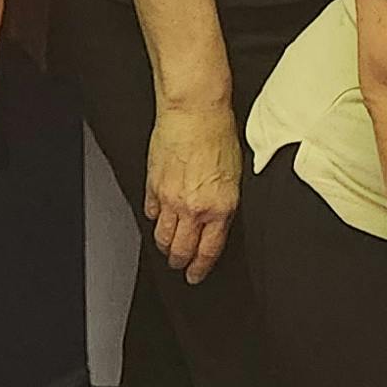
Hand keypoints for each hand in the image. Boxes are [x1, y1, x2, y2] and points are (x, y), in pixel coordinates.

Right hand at [143, 100, 243, 283]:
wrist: (195, 111)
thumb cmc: (220, 134)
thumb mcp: (236, 174)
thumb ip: (225, 203)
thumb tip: (219, 220)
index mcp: (220, 207)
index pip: (208, 250)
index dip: (200, 268)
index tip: (196, 275)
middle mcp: (193, 208)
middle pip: (181, 250)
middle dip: (180, 262)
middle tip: (180, 266)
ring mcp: (170, 198)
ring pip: (163, 236)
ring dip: (166, 246)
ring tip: (168, 248)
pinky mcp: (153, 185)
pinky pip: (151, 212)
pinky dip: (154, 219)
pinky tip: (158, 219)